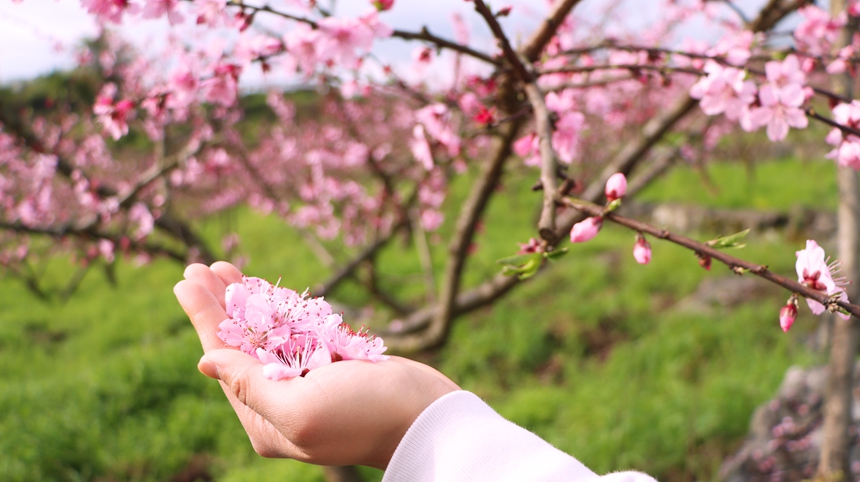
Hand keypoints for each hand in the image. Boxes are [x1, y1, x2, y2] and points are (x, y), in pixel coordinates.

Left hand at [174, 262, 458, 468]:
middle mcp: (282, 404)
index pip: (225, 363)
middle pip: (241, 346)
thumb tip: (205, 362)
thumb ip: (250, 387)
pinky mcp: (332, 366)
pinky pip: (296, 333)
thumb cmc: (366, 416)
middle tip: (198, 268)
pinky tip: (263, 289)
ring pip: (267, 335)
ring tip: (223, 269)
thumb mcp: (300, 409)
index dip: (205, 319)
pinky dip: (280, 308)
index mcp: (266, 421)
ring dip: (246, 301)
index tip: (186, 282)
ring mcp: (308, 384)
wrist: (428, 415)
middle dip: (220, 306)